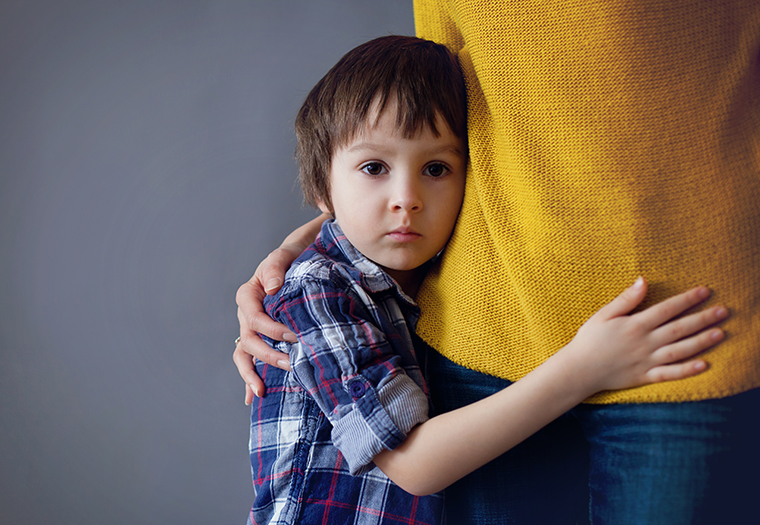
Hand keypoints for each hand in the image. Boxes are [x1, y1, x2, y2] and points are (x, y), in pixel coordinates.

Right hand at [233, 214, 327, 403]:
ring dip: (251, 373)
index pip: (253, 318)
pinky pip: (250, 360)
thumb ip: (276, 266)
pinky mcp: (261, 338)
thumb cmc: (292, 258)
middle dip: (267, 355)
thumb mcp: (284, 255)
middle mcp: (246, 314)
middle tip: (291, 364)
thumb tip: (270, 287)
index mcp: (248, 295)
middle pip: (248, 340)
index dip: (270, 330)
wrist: (299, 262)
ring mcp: (251, 329)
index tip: (292, 336)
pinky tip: (252, 396)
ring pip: (244, 354)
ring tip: (262, 390)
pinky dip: (249, 378)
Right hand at [562, 277, 727, 394]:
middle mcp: (645, 342)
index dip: (687, 299)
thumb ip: (626, 299)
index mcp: (635, 325)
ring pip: (680, 350)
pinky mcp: (645, 376)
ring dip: (701, 342)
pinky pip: (670, 374)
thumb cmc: (589, 339)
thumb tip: (643, 280)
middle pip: (679, 328)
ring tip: (720, 333)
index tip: (705, 291)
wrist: (579, 369)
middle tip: (723, 311)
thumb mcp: (604, 314)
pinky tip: (704, 365)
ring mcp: (646, 360)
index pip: (667, 309)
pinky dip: (687, 370)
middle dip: (702, 318)